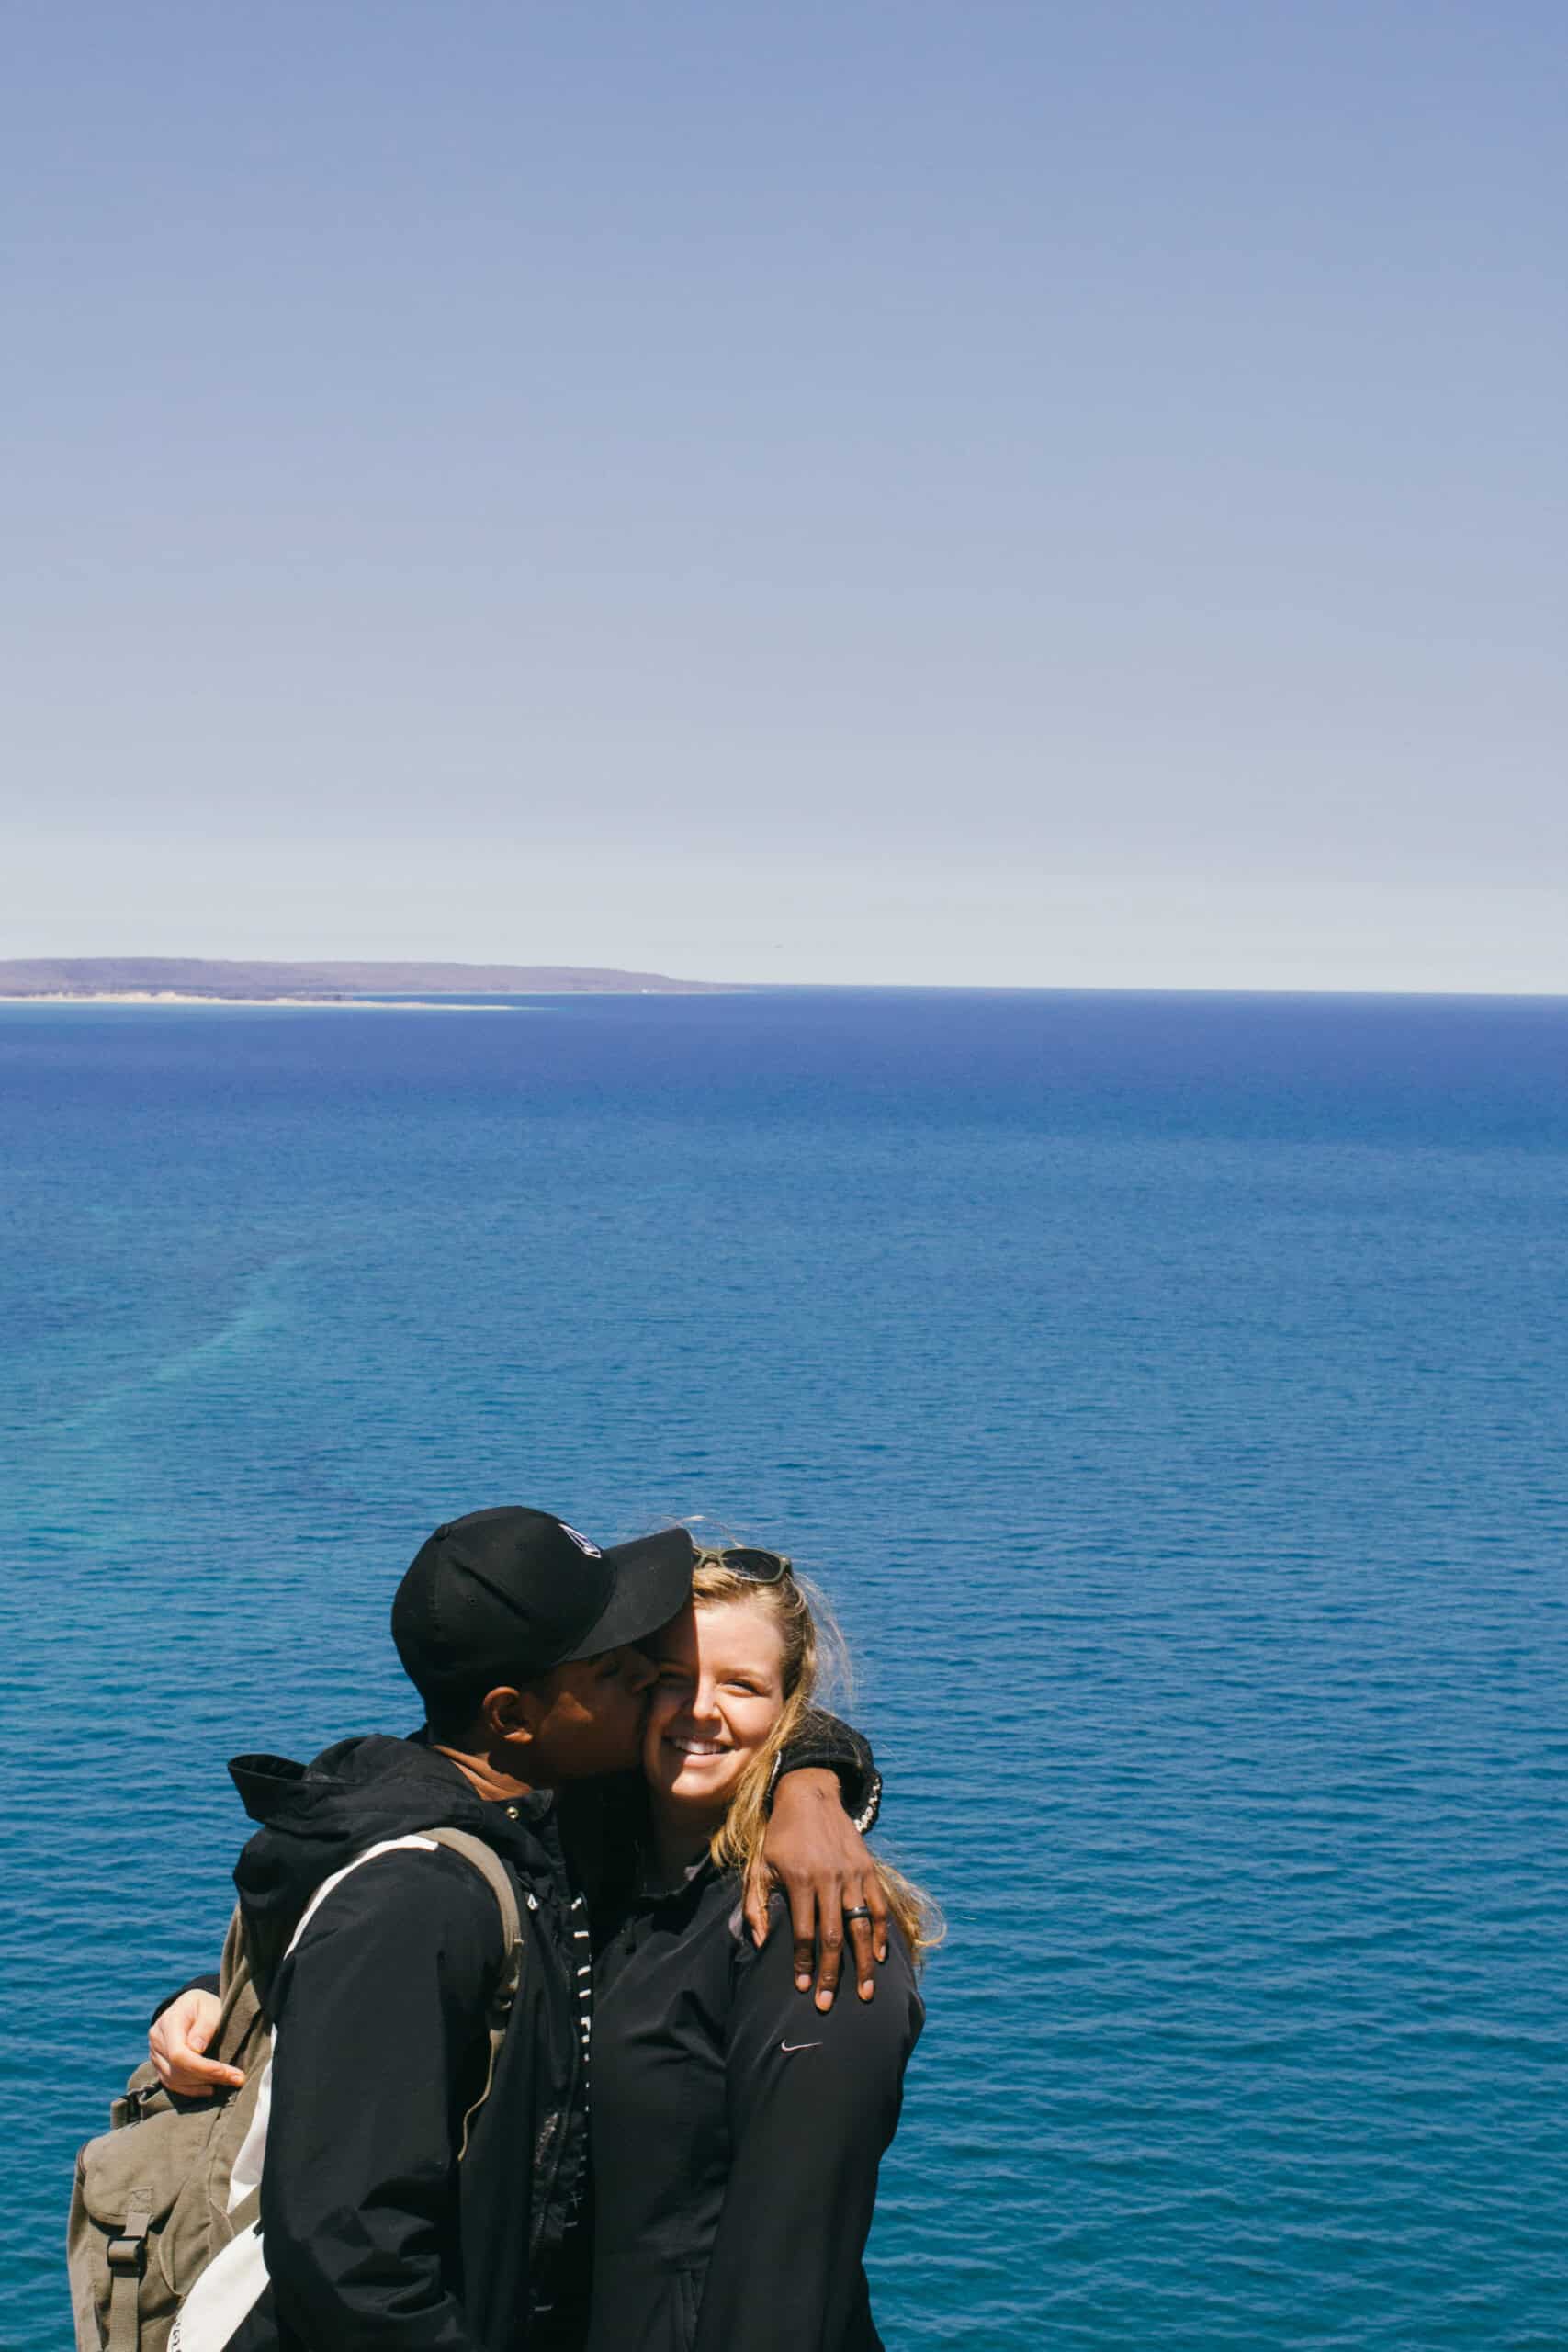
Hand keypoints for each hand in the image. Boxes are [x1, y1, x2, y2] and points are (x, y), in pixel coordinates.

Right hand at [148, 1989, 239, 2097]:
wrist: (191, 2007)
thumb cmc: (204, 2006)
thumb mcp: (210, 2007)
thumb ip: (205, 2026)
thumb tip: (196, 2049)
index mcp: (169, 2022)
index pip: (178, 2054)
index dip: (202, 2067)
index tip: (225, 2071)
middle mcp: (157, 2040)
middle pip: (177, 2070)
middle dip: (208, 2077)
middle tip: (237, 2079)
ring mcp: (155, 2054)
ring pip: (174, 2080)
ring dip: (202, 2085)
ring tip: (228, 2082)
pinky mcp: (160, 2065)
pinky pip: (172, 2084)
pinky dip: (191, 2089)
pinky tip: (210, 2088)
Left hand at [751, 1768, 889, 2010]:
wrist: (810, 1795)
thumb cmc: (780, 1836)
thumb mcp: (759, 1865)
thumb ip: (756, 1905)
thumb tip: (759, 1943)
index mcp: (800, 1880)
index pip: (804, 1933)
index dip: (804, 1964)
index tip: (803, 1989)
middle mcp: (829, 1879)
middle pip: (834, 1936)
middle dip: (832, 1974)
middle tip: (829, 2004)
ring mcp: (852, 1874)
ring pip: (862, 1926)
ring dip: (864, 1962)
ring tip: (866, 1991)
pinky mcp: (867, 1869)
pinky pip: (878, 1907)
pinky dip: (881, 1933)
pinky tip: (880, 1955)